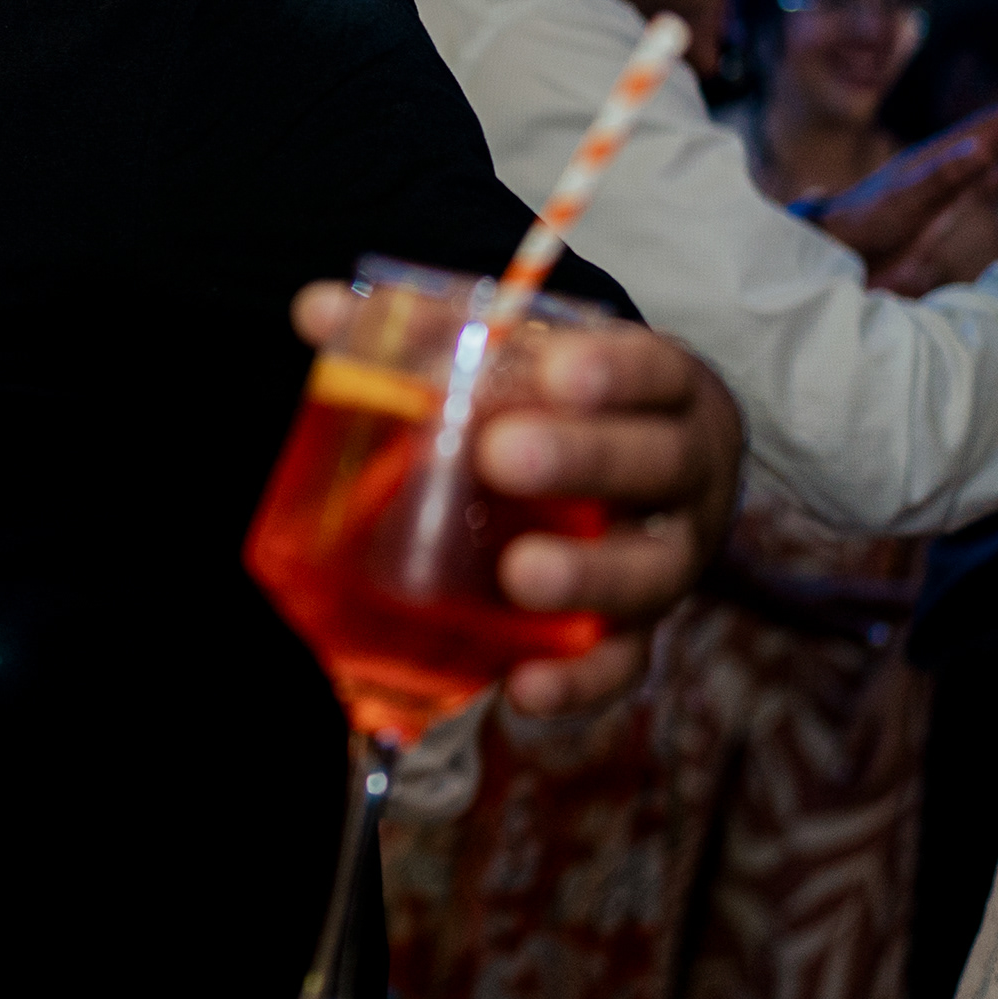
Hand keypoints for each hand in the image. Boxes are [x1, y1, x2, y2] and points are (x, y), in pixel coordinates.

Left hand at [290, 283, 744, 716]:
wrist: (641, 474)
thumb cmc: (561, 407)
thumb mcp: (516, 359)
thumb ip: (427, 332)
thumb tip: (317, 310)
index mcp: (660, 393)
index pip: (655, 370)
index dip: (614, 370)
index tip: (555, 370)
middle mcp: (680, 475)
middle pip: (656, 465)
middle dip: (584, 460)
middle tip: (501, 454)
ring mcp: (667, 557)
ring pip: (648, 572)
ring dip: (586, 576)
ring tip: (522, 575)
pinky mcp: (641, 630)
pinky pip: (623, 664)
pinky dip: (578, 681)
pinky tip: (523, 688)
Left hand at [804, 88, 997, 288]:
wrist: (834, 247)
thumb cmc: (866, 225)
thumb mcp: (907, 201)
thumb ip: (944, 177)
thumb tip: (982, 146)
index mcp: (936, 157)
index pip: (991, 127)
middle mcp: (940, 163)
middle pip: (994, 131)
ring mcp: (940, 183)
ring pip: (990, 151)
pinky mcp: (938, 205)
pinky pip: (979, 181)